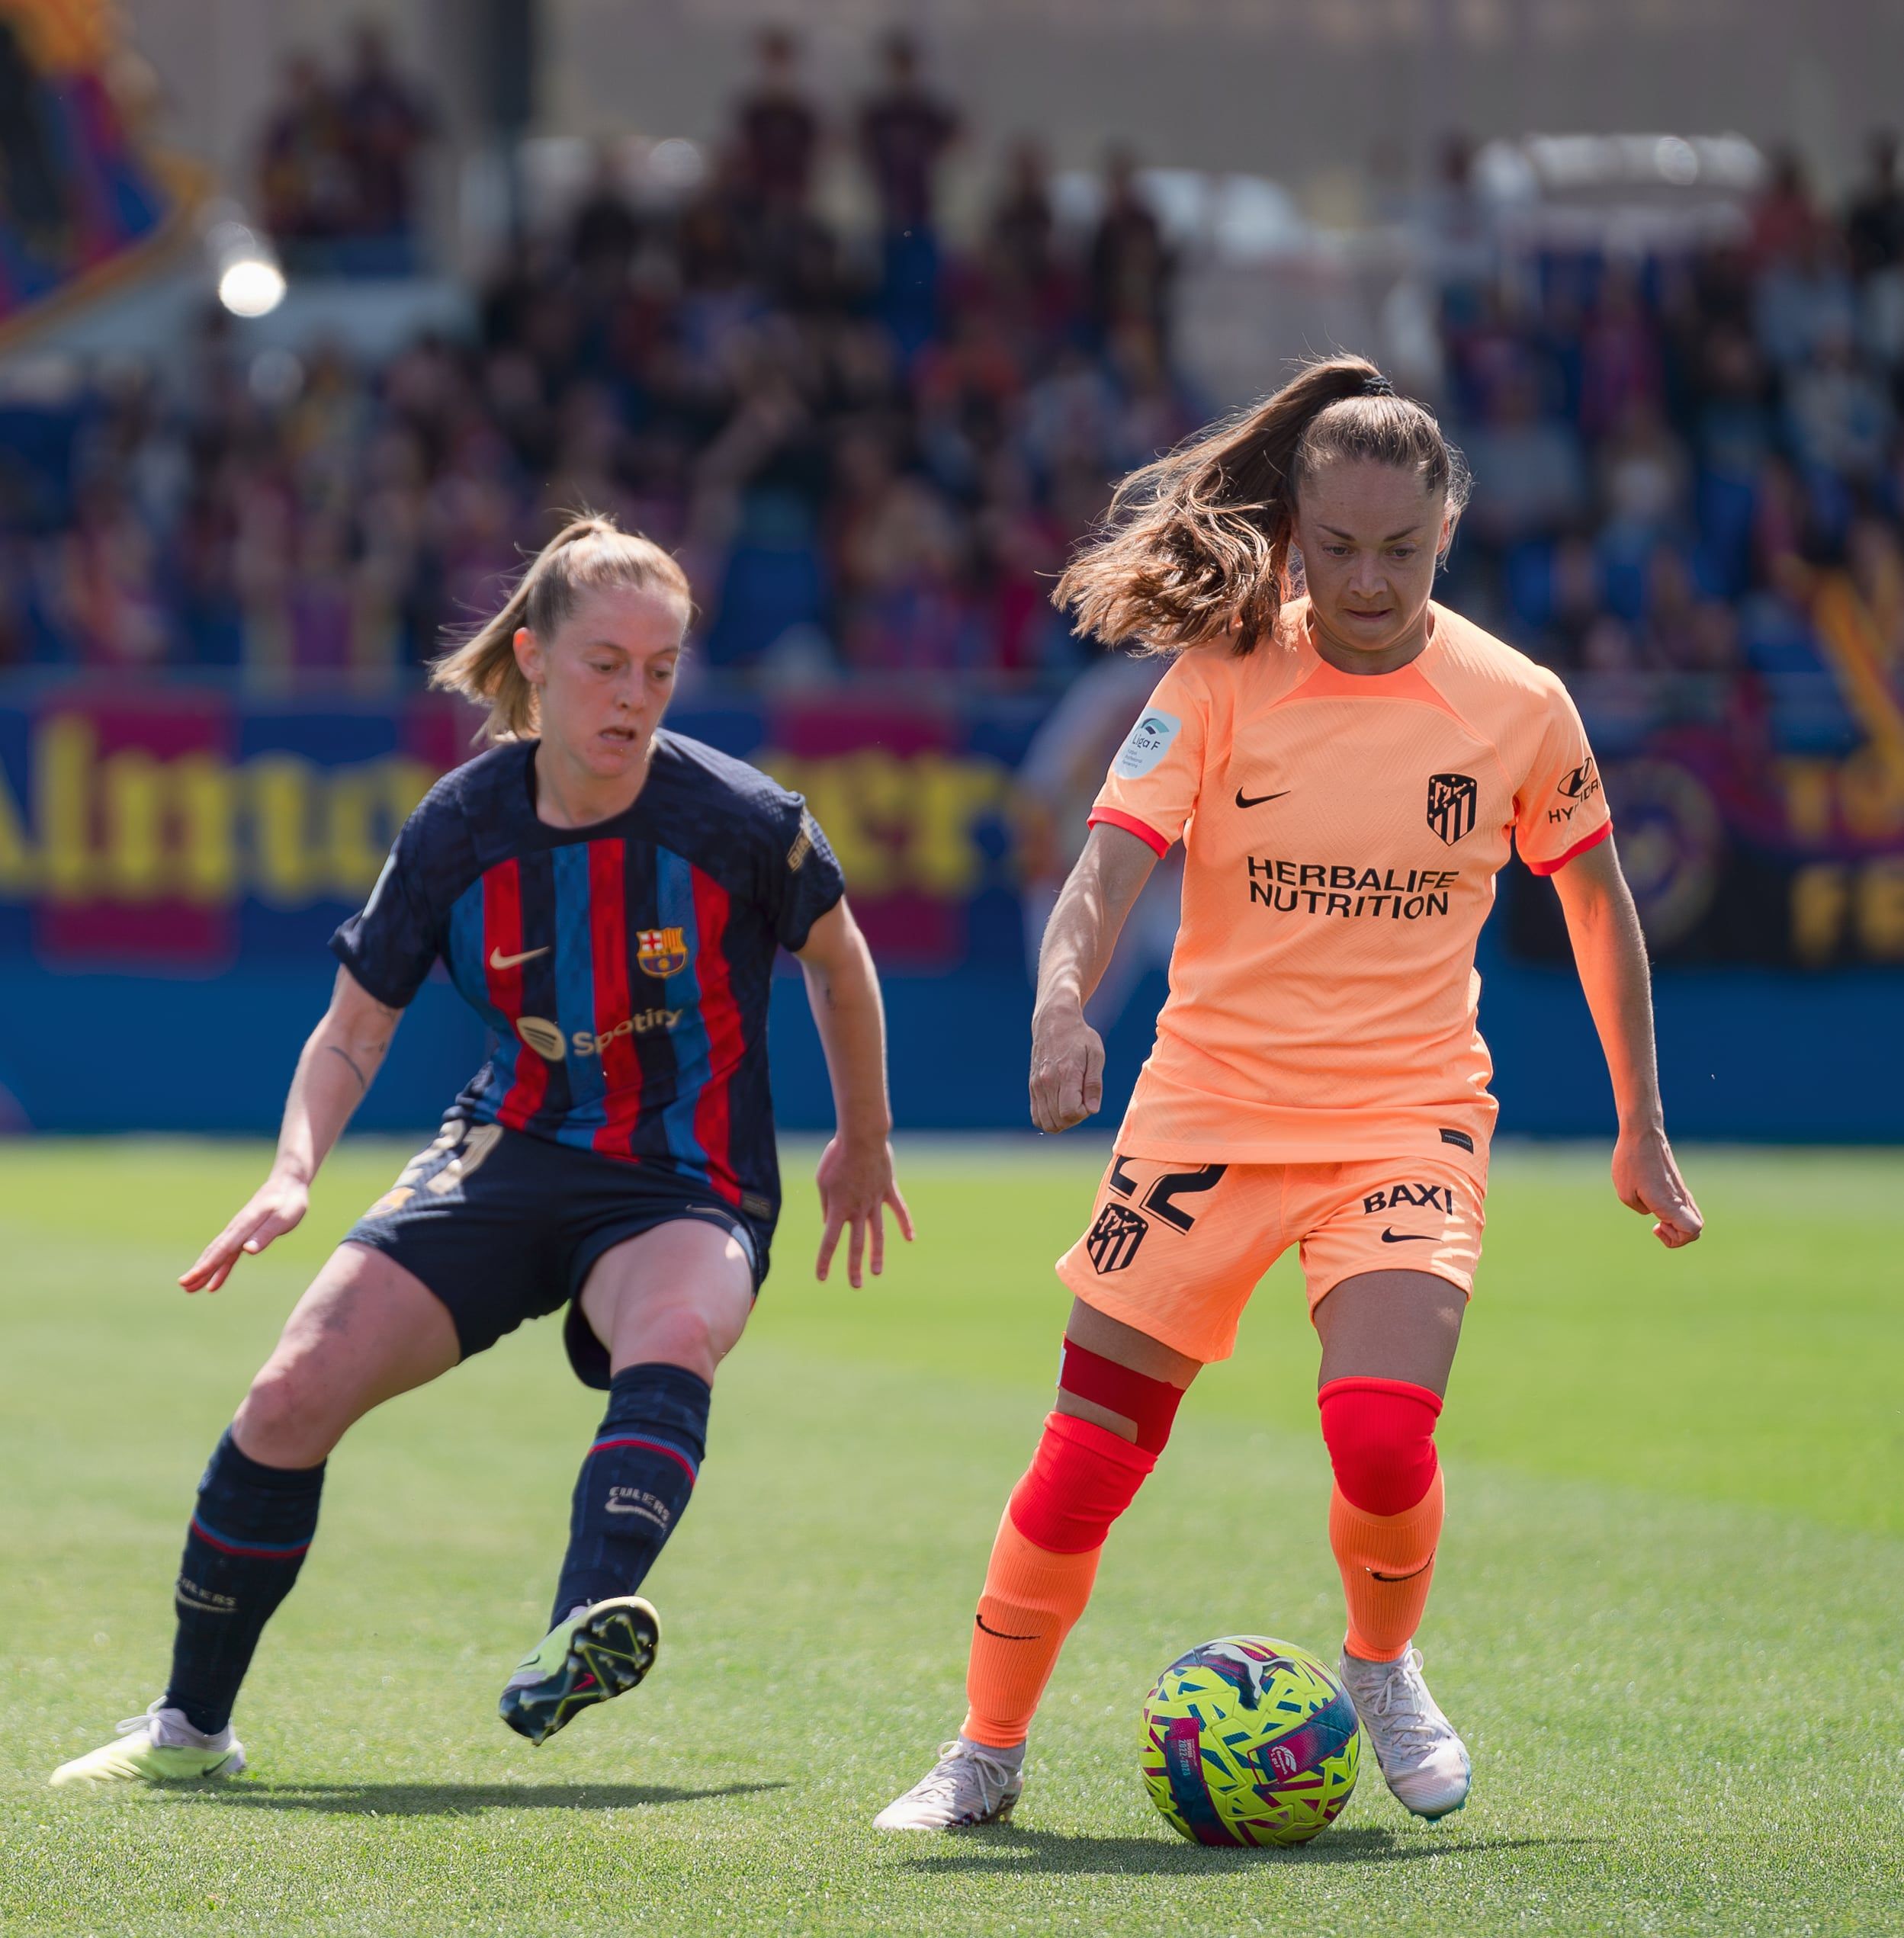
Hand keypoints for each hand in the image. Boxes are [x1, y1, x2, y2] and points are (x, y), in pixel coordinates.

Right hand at [180, 1169, 310, 1291]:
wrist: (287, 1184)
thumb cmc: (289, 1202)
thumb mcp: (282, 1219)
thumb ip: (264, 1234)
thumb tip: (247, 1251)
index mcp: (245, 1225)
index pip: (222, 1250)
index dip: (207, 1266)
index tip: (190, 1279)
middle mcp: (236, 1229)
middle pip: (214, 1253)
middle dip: (198, 1270)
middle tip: (183, 1286)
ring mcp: (238, 1232)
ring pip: (217, 1254)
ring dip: (204, 1271)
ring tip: (190, 1288)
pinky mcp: (243, 1235)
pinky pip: (227, 1255)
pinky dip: (219, 1268)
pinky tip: (213, 1284)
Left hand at [814, 1136, 913, 1288]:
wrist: (861, 1137)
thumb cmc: (836, 1156)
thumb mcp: (822, 1180)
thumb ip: (826, 1204)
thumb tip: (827, 1221)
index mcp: (838, 1208)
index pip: (829, 1241)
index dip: (824, 1261)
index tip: (821, 1278)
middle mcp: (858, 1209)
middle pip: (856, 1244)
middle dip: (854, 1266)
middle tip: (855, 1285)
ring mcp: (875, 1201)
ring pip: (877, 1233)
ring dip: (877, 1254)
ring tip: (876, 1272)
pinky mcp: (888, 1190)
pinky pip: (899, 1210)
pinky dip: (905, 1224)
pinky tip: (910, 1238)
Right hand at [1029, 1004, 1103, 1133]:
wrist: (1053, 1021)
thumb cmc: (1079, 1036)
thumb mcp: (1096, 1055)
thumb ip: (1094, 1084)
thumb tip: (1092, 1110)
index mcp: (1065, 1074)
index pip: (1069, 1113)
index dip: (1083, 1114)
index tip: (1088, 1099)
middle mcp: (1047, 1082)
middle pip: (1057, 1121)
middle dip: (1074, 1119)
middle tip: (1082, 1102)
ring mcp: (1036, 1085)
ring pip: (1045, 1122)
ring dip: (1062, 1121)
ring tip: (1072, 1104)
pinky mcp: (1032, 1086)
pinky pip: (1036, 1115)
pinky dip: (1049, 1118)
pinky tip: (1060, 1106)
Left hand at [1611, 1124, 1702, 1248]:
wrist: (1642, 1135)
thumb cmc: (1631, 1162)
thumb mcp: (1626, 1193)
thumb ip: (1642, 1209)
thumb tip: (1654, 1211)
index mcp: (1669, 1202)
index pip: (1693, 1230)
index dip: (1676, 1239)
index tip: (1656, 1226)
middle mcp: (1680, 1199)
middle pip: (1697, 1230)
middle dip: (1679, 1237)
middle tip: (1658, 1225)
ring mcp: (1682, 1191)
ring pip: (1693, 1219)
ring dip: (1677, 1225)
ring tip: (1657, 1217)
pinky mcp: (1678, 1185)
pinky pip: (1686, 1208)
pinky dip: (1675, 1214)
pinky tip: (1654, 1203)